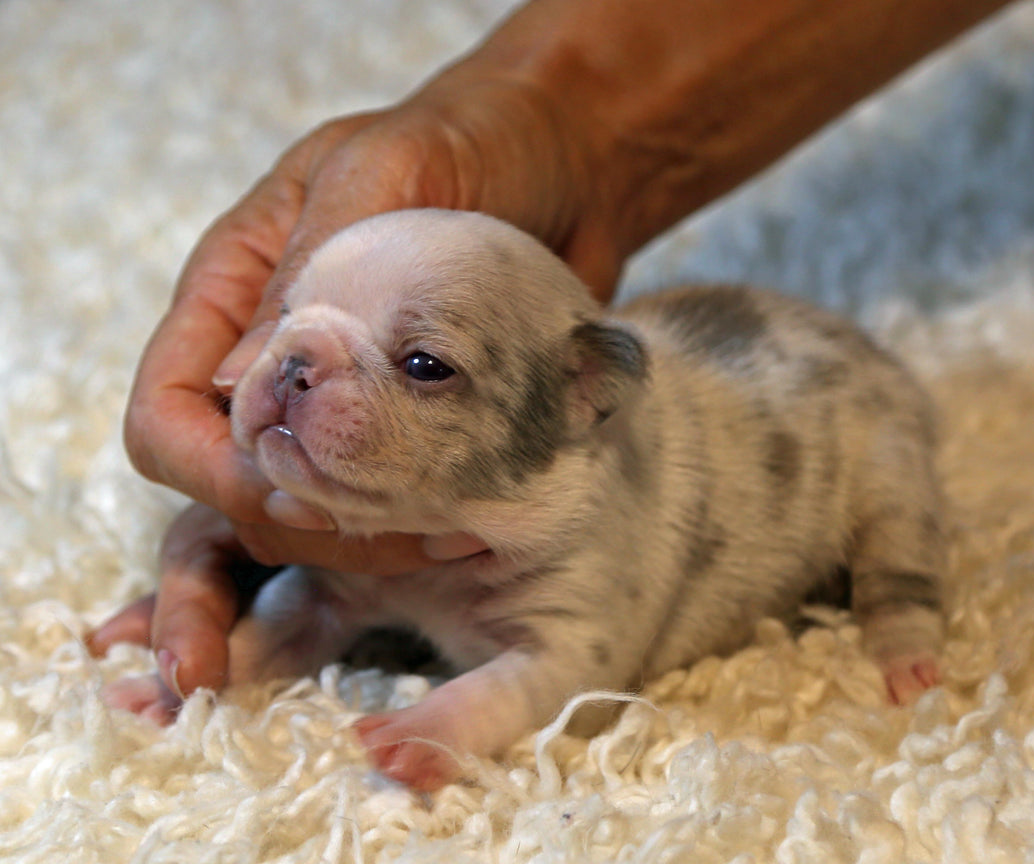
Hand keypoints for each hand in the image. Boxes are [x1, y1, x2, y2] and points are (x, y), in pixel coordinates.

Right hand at [124, 72, 622, 530]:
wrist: (564, 165)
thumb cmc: (466, 143)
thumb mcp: (380, 176)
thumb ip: (303, 271)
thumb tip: (233, 387)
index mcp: (236, 293)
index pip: (166, 417)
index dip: (216, 473)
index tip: (304, 488)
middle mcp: (278, 361)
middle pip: (233, 488)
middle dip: (303, 524)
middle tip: (402, 524)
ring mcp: (348, 402)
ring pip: (311, 516)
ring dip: (370, 540)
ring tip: (454, 529)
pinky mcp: (416, 430)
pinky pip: (392, 510)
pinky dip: (423, 531)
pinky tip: (477, 521)